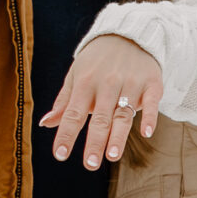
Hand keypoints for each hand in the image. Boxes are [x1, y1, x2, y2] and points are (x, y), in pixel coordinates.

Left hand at [42, 34, 162, 170]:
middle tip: (89, 164)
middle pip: (99, 117)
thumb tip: (45, 124)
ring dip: (118, 135)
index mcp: (85, 83)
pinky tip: (146, 132)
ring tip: (112, 155)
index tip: (60, 155)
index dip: (66, 134)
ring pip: (123, 113)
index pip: (73, 113)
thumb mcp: (76, 75)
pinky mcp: (151, 82)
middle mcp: (106, 83)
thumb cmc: (97, 61)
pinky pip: (151, 101)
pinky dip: (150, 116)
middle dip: (94, 141)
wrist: (129, 32)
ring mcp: (130, 82)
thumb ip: (64, 102)